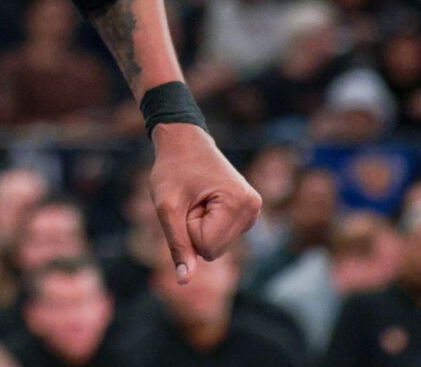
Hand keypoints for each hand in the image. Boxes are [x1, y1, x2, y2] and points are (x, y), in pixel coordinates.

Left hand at [149, 123, 261, 283]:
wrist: (184, 141)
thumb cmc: (172, 169)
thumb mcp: (167, 207)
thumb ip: (177, 244)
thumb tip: (184, 280)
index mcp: (239, 203)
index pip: (207, 249)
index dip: (187, 229)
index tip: (187, 201)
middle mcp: (253, 208)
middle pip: (214, 251)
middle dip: (194, 230)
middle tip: (191, 199)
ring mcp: (253, 211)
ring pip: (217, 247)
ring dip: (200, 227)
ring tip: (197, 198)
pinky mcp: (247, 213)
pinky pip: (221, 238)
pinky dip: (208, 225)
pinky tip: (206, 201)